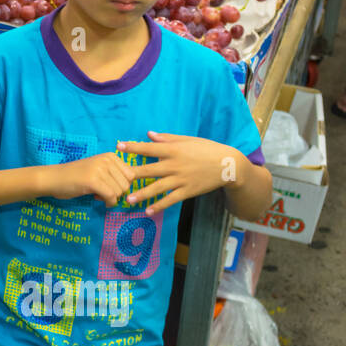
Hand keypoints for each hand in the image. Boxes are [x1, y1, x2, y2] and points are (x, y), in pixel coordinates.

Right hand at [43, 152, 134, 203]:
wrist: (54, 178)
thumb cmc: (76, 176)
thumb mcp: (98, 169)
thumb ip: (115, 173)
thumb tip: (132, 186)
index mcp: (110, 156)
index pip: (131, 175)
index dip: (122, 185)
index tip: (109, 185)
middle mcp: (106, 160)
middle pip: (127, 184)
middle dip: (117, 193)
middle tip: (102, 192)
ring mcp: (99, 169)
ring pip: (120, 191)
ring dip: (111, 198)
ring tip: (97, 194)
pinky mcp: (93, 181)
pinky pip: (111, 197)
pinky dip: (108, 203)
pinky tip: (97, 199)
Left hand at [116, 132, 240, 215]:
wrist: (229, 165)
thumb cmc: (207, 149)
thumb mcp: (188, 140)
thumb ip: (167, 138)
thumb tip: (149, 134)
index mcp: (174, 150)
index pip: (149, 148)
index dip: (133, 147)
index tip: (118, 146)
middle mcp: (175, 165)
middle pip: (150, 170)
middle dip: (132, 174)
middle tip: (116, 179)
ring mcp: (181, 180)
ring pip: (158, 188)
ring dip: (142, 194)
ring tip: (128, 200)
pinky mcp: (188, 191)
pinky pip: (171, 200)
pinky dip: (159, 206)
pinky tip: (148, 211)